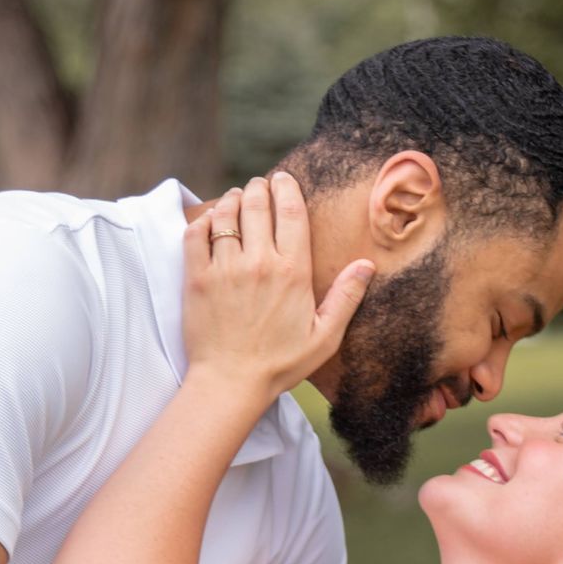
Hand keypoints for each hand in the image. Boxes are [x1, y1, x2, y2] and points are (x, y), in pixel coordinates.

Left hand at [182, 172, 372, 400]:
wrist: (231, 383)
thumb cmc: (280, 364)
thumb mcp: (325, 337)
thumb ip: (346, 298)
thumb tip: (367, 265)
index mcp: (293, 272)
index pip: (291, 212)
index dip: (287, 189)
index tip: (283, 180)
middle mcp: (258, 263)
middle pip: (257, 204)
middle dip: (259, 188)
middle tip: (260, 186)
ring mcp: (224, 269)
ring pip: (227, 214)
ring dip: (233, 199)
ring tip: (237, 197)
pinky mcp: (196, 278)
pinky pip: (196, 234)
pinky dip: (204, 220)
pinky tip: (212, 220)